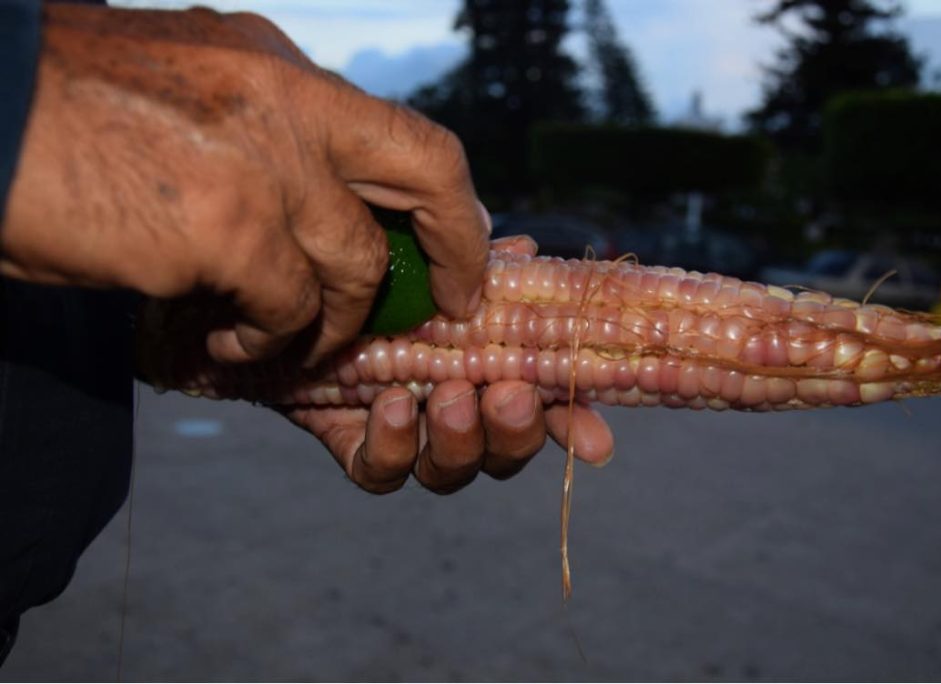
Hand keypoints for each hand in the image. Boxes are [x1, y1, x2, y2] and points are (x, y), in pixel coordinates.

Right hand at [1, 5, 487, 365]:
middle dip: (457, 248)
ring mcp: (262, 162)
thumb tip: (311, 194)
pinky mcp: (224, 228)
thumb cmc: (54, 110)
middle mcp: (287, 102)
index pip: (404, 133)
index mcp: (278, 68)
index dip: (448, 200)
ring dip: (329, 320)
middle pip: (428, 174)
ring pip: (354, 266)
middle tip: (452, 304)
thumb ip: (260, 135)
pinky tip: (224, 342)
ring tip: (275, 339)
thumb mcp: (183, 92)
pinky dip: (265, 341)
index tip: (459, 247)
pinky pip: (286, 309)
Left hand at [284, 236, 615, 494]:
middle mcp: (451, 412)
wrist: (291, 291)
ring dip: (461, 440)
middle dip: (514, 433)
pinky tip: (396, 405)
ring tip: (450, 395)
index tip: (595, 442)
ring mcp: (406, 435)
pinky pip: (381, 471)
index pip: (543, 409)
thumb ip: (478, 262)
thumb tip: (525, 252)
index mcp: (485, 369)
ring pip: (448, 471)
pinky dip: (395, 446)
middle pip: (501, 453)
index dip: (572, 429)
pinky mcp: (354, 443)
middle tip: (506, 393)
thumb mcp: (431, 257)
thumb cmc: (372, 271)